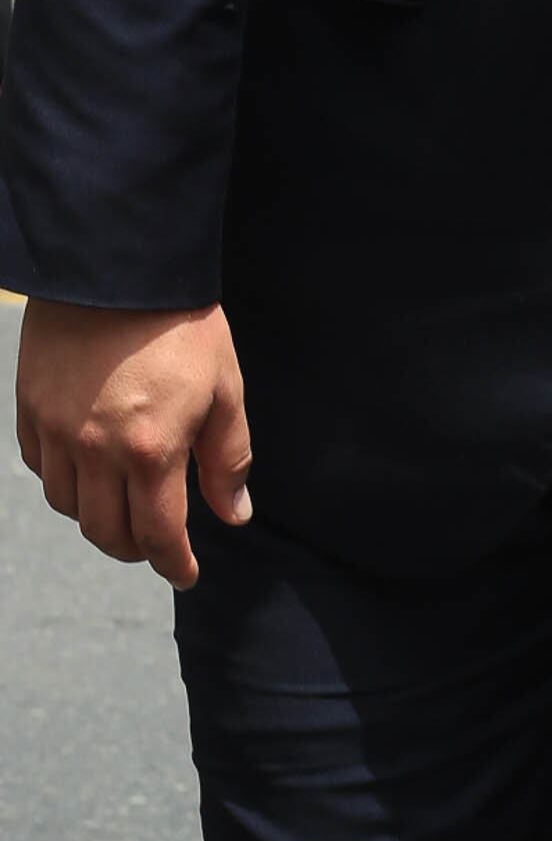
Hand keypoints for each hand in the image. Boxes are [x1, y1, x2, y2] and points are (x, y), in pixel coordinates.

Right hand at [14, 297, 252, 590]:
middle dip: (135, 549)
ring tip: (123, 508)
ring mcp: (56, 430)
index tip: (185, 574)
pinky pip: (41, 467)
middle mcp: (95, 450)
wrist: (117, 266)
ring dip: (96, 518)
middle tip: (157, 545)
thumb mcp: (225, 390)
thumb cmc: (182, 326)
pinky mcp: (30, 408)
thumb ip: (228, 459)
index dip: (173, 564)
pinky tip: (89, 471)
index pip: (157, 535)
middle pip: (105, 532)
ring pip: (66, 506)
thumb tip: (233, 514)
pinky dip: (65, 482)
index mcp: (151, 450)